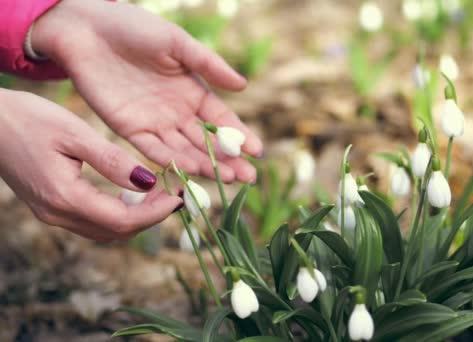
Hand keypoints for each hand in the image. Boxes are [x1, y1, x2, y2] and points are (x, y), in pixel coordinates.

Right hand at [0, 89, 181, 241]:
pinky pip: (92, 221)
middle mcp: (57, 214)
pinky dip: (117, 213)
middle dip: (151, 217)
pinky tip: (131, 193)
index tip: (179, 196)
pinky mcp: (50, 207)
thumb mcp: (74, 133)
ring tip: (159, 193)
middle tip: (175, 194)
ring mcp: (51, 214)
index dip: (156, 213)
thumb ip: (112, 161)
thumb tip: (149, 182)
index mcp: (64, 197)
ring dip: (135, 217)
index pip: (122, 221)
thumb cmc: (27, 119)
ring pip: (105, 230)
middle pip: (116, 231)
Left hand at [32, 0, 262, 182]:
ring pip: (185, 150)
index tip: (258, 152)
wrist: (86, 29)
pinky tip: (190, 170)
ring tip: (228, 179)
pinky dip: (171, 161)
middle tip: (249, 178)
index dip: (240, 136)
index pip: (222, 120)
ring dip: (206, 165)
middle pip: (208, 142)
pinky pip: (154, 149)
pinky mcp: (129, 129)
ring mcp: (154, 122)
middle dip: (230, 160)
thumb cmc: (134, 28)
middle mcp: (177, 111)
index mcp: (192, 90)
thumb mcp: (177, 42)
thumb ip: (208, 64)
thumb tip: (243, 86)